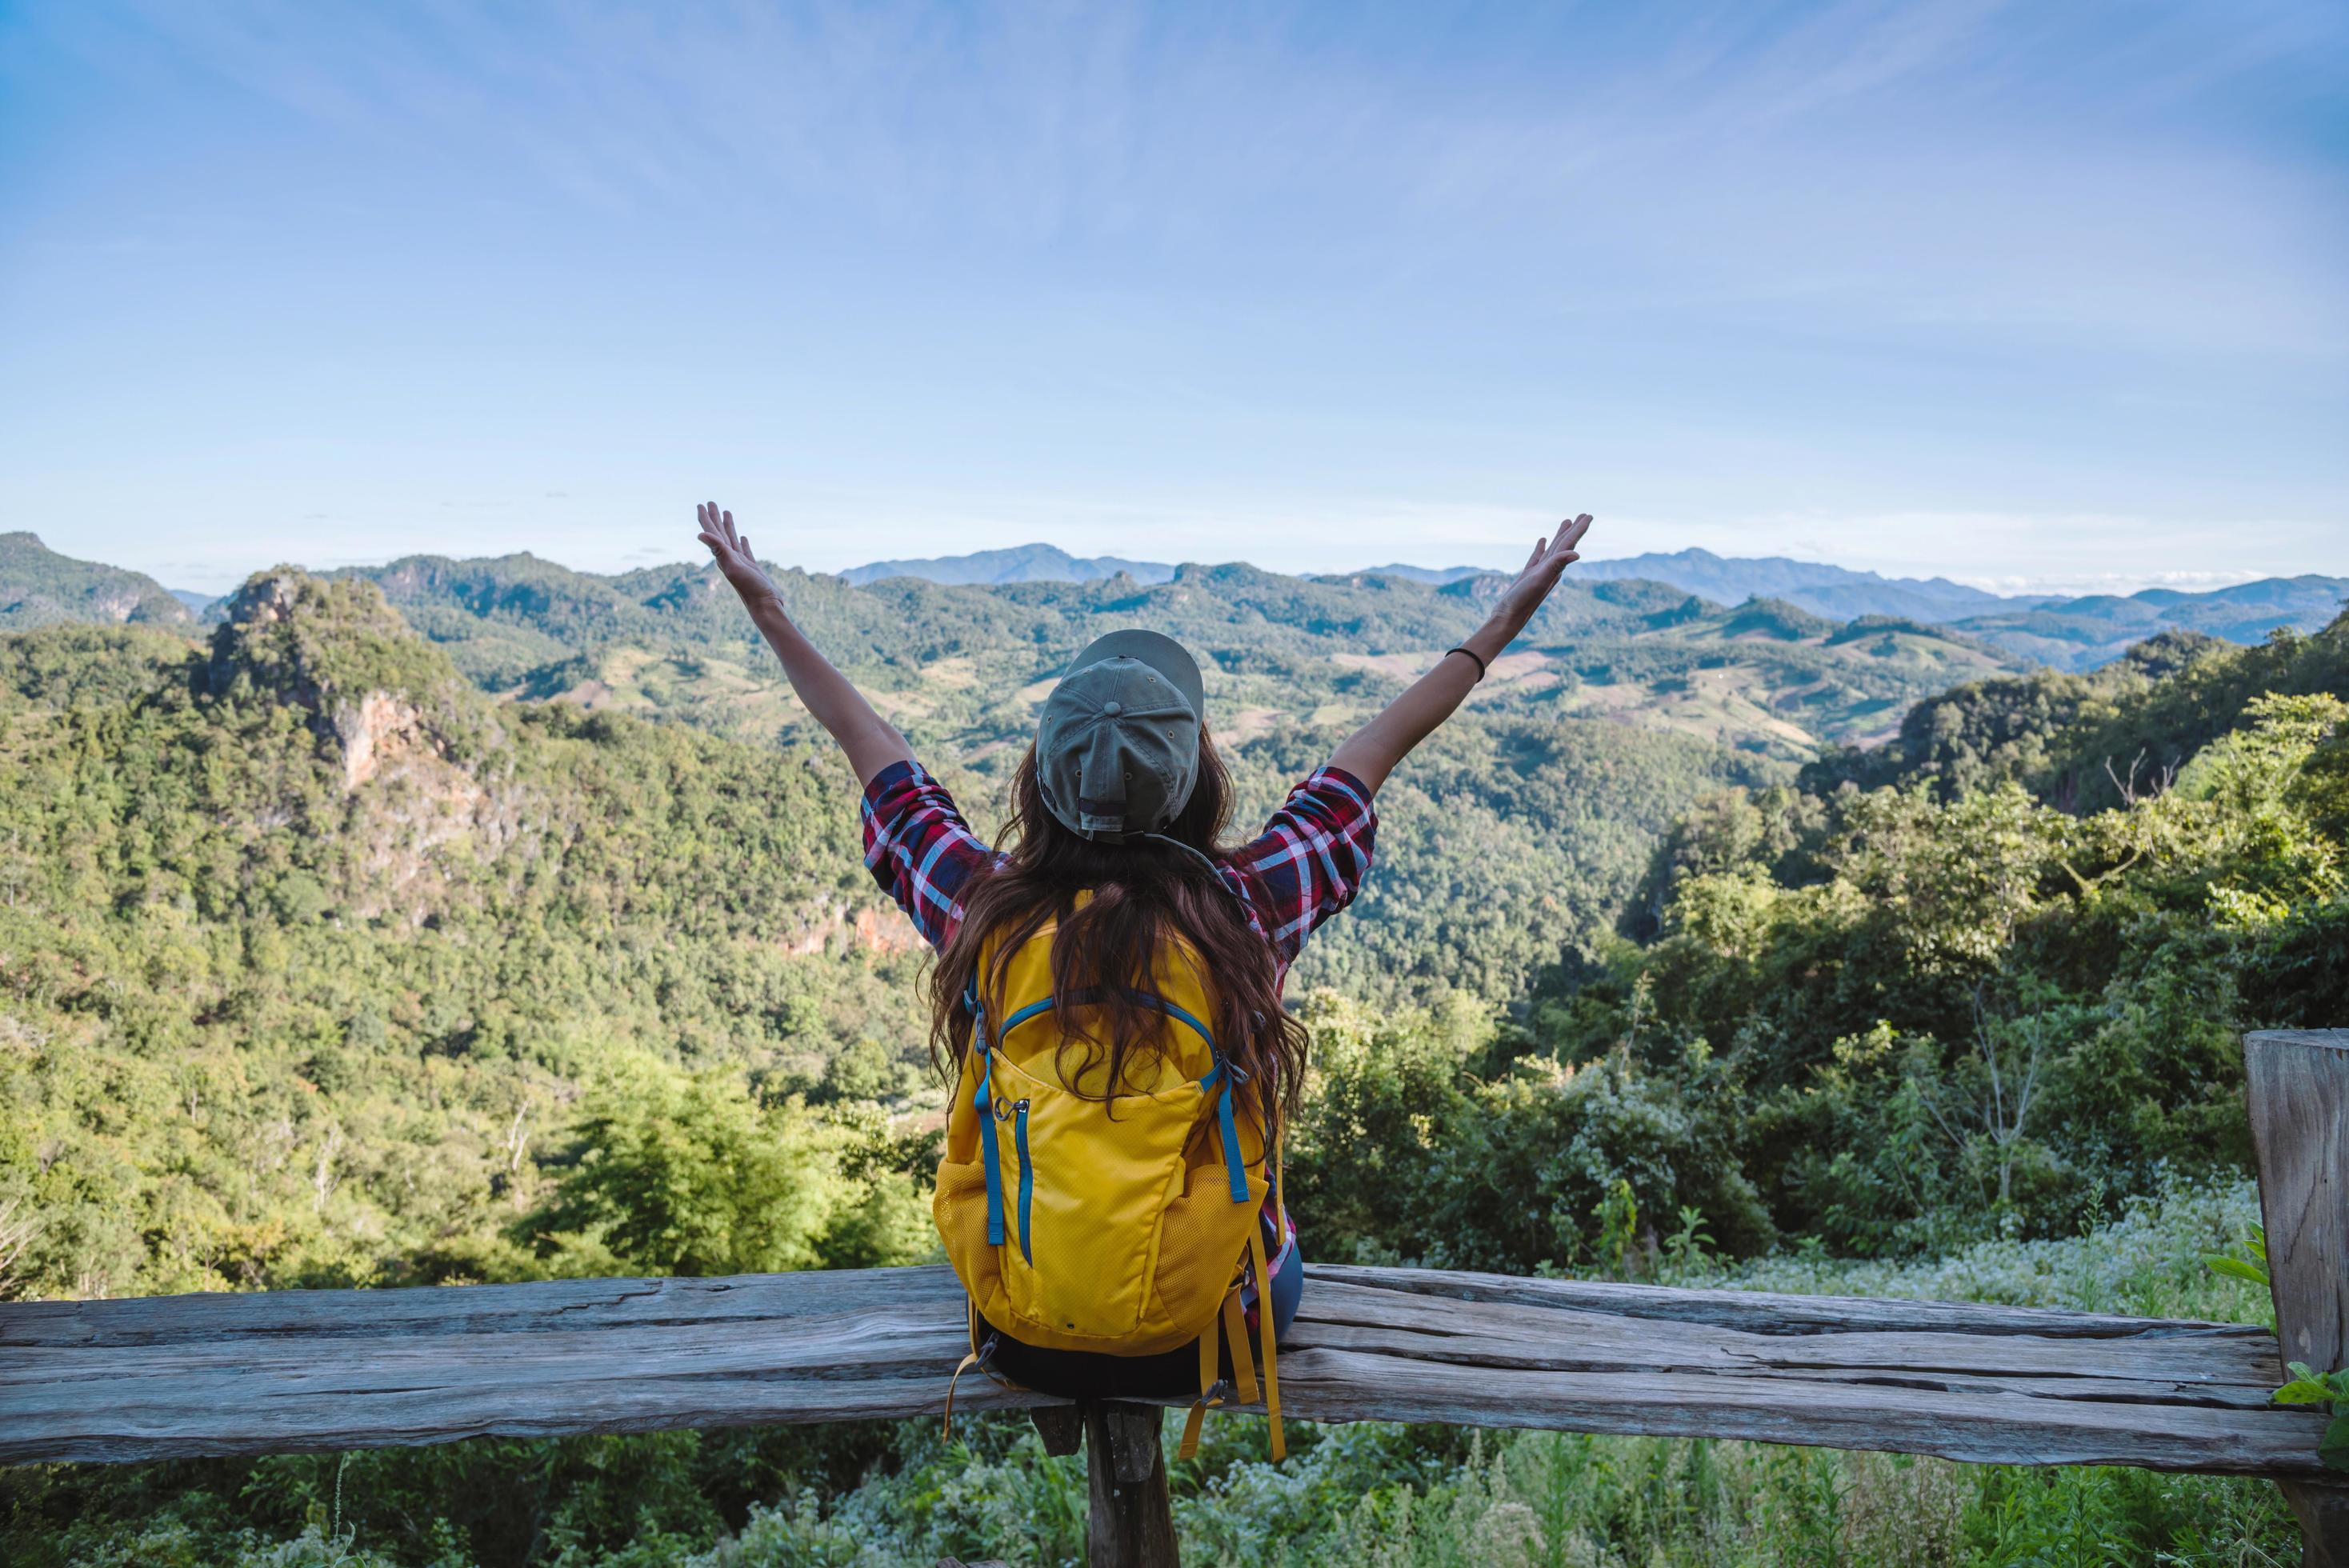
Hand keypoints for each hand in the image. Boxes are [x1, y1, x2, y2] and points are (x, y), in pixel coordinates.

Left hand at [696, 501, 778, 605]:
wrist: (765, 606)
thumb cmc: (750, 588)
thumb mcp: (733, 567)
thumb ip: (718, 550)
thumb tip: (700, 534)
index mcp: (723, 556)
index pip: (712, 533)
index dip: (706, 519)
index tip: (701, 505)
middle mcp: (729, 558)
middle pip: (719, 533)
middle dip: (714, 518)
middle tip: (711, 502)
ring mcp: (740, 563)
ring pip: (732, 540)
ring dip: (728, 526)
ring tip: (727, 513)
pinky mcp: (752, 568)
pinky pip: (745, 551)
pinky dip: (743, 542)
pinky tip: (744, 537)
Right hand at [1485, 513, 1591, 636]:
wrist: (1508, 618)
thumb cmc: (1523, 601)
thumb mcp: (1539, 581)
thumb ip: (1555, 566)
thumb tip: (1577, 553)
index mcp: (1555, 568)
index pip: (1569, 544)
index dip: (1579, 529)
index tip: (1589, 515)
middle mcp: (1551, 569)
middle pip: (1565, 544)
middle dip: (1574, 529)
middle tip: (1584, 515)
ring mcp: (1539, 572)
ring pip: (1553, 549)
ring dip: (1560, 535)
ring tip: (1566, 522)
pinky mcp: (1528, 576)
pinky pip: (1537, 556)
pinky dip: (1541, 547)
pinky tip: (1543, 540)